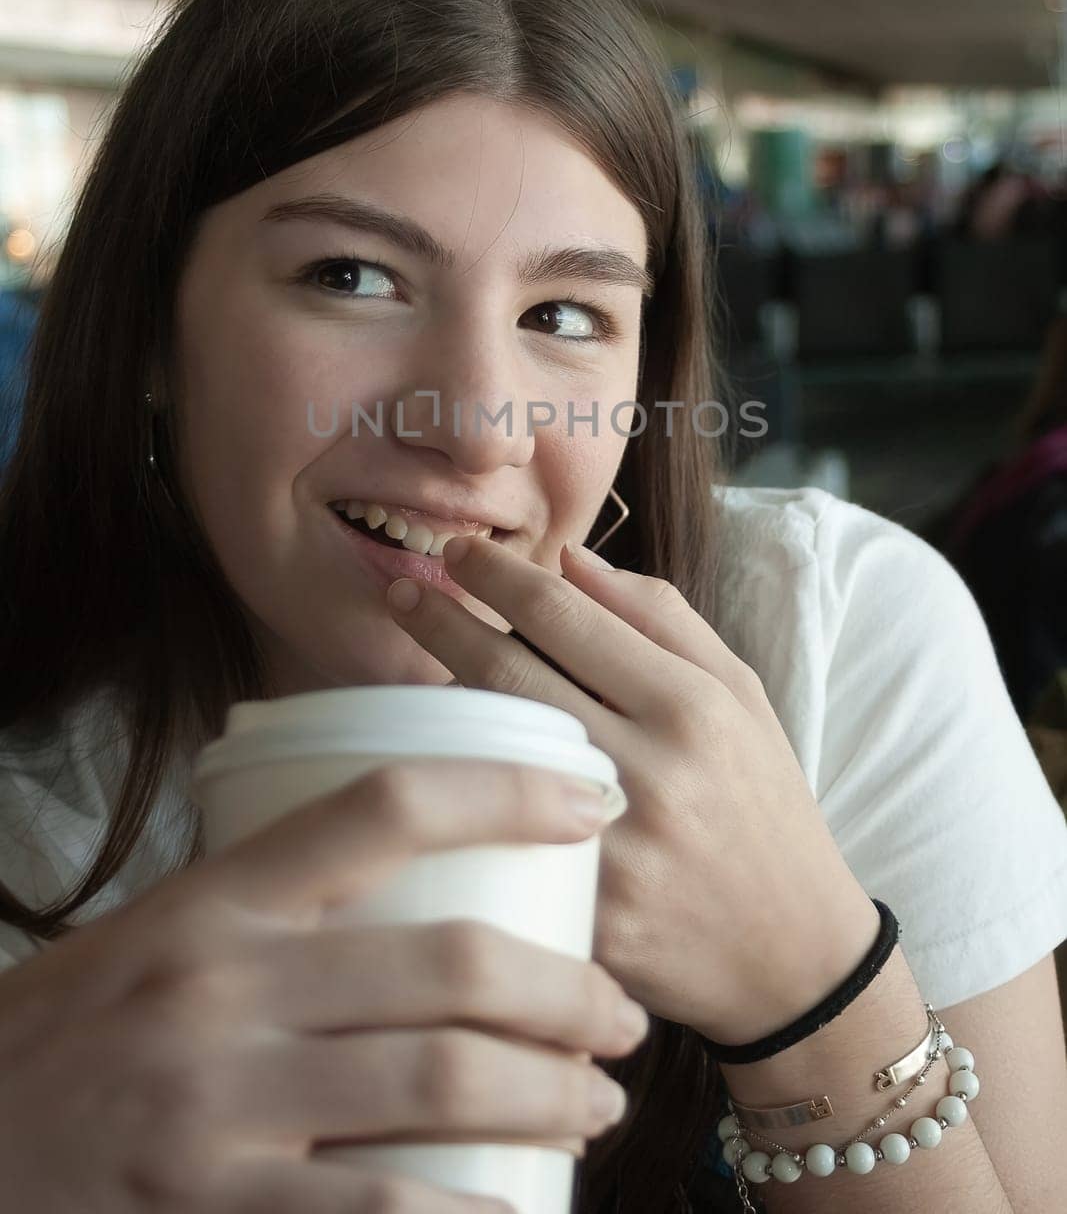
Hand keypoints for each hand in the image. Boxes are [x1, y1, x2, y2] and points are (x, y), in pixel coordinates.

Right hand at [0, 758, 647, 1211]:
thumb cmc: (72, 1030)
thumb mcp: (156, 934)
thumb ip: (271, 909)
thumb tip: (414, 875)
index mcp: (216, 901)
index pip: (385, 809)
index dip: (506, 792)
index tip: (590, 801)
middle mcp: (225, 989)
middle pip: (448, 965)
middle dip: (567, 993)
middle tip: (621, 1015)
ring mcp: (222, 1109)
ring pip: (441, 1087)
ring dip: (550, 1097)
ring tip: (597, 1102)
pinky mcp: (215, 1211)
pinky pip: (386, 1213)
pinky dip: (478, 1213)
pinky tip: (523, 1207)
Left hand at [387, 537, 881, 1045]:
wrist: (793, 959)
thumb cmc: (761, 807)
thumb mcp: (739, 695)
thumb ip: (660, 617)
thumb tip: (569, 559)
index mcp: (691, 706)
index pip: (565, 616)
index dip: (497, 575)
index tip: (458, 551)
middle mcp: (651, 773)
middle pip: (511, 676)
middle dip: (442, 623)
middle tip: (399, 595)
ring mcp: (611, 852)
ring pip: (491, 755)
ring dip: (437, 705)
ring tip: (409, 675)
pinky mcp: (583, 919)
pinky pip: (496, 839)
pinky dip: (457, 797)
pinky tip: (433, 772)